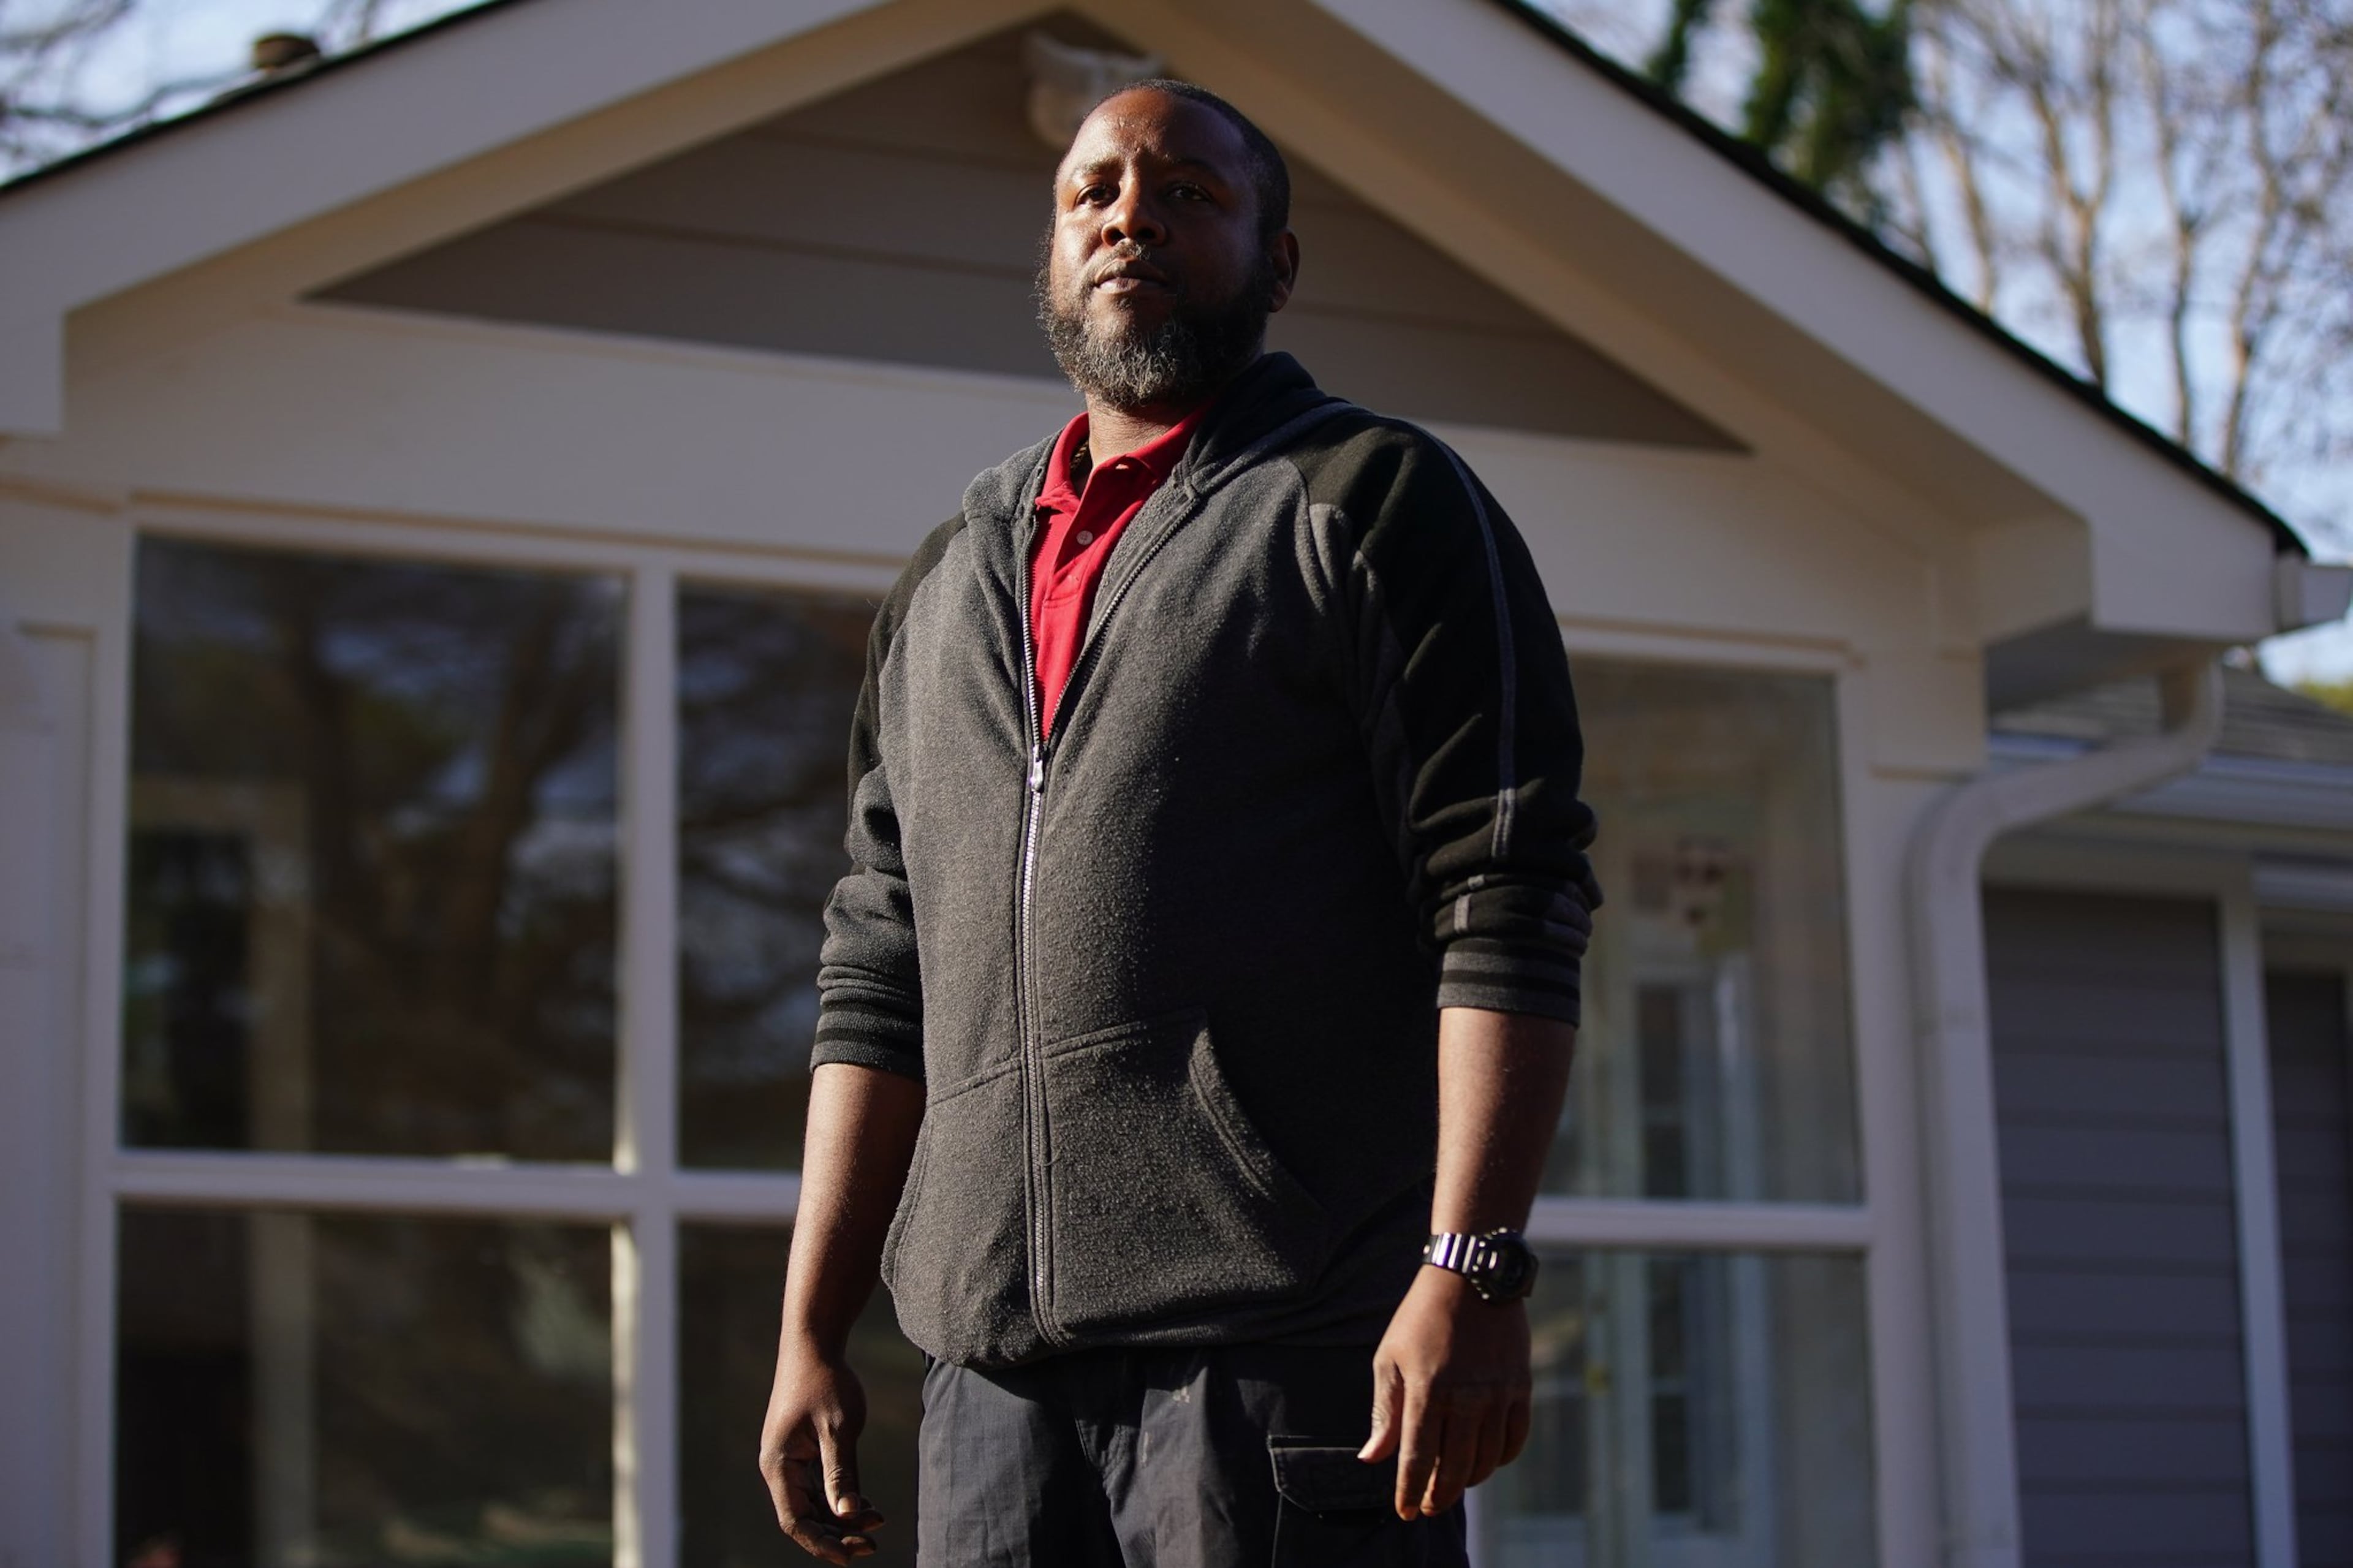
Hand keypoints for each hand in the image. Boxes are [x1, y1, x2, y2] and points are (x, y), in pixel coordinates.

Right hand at [759, 1338, 885, 1561]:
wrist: (814, 1344)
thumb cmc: (825, 1381)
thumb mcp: (838, 1429)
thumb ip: (841, 1473)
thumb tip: (846, 1515)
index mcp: (779, 1465)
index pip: (796, 1520)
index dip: (822, 1543)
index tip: (852, 1556)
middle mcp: (780, 1467)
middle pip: (806, 1516)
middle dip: (838, 1533)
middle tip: (873, 1543)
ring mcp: (791, 1460)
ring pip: (815, 1503)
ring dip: (843, 1517)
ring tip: (878, 1522)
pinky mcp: (804, 1451)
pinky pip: (820, 1485)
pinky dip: (842, 1497)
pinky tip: (868, 1506)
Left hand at [1357, 1264, 1532, 1519]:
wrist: (1471, 1276)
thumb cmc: (1420, 1317)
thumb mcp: (1390, 1358)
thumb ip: (1384, 1412)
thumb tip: (1372, 1458)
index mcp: (1427, 1391)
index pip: (1417, 1460)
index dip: (1409, 1492)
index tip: (1404, 1512)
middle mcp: (1466, 1398)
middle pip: (1454, 1469)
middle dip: (1438, 1496)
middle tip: (1428, 1505)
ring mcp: (1497, 1395)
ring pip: (1485, 1460)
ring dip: (1468, 1481)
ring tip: (1452, 1484)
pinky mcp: (1520, 1388)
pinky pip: (1514, 1440)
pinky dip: (1499, 1459)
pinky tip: (1484, 1461)